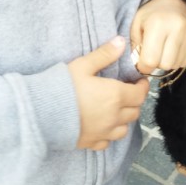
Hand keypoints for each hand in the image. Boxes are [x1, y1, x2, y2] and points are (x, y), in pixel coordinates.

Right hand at [68, 36, 148, 150]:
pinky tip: (102, 125)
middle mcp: (113, 117)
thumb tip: (121, 42)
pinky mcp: (91, 143)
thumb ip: (104, 54)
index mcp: (115, 95)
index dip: (142, 87)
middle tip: (127, 91)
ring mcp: (103, 132)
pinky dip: (110, 134)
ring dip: (124, 119)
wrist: (42, 113)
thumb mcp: (84, 65)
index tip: (139, 80)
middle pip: (134, 112)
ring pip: (124, 129)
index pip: (140, 94)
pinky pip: (108, 142)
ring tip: (116, 109)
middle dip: (134, 101)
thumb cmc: (63, 86)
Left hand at [130, 0, 185, 74]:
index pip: (150, 60)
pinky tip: (175, 47)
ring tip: (165, 47)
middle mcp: (178, 28)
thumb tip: (141, 68)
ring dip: (168, 60)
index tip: (142, 62)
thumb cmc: (152, 13)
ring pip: (176, 65)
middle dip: (157, 62)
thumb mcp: (136, 24)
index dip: (143, 65)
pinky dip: (178, 59)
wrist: (174, 0)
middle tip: (154, 52)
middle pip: (165, 65)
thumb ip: (135, 47)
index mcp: (158, 23)